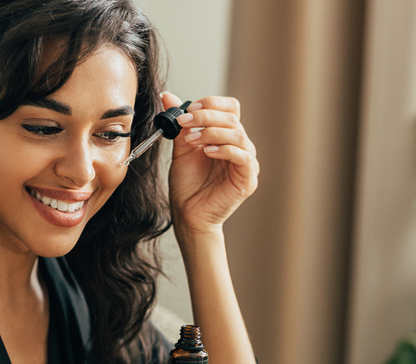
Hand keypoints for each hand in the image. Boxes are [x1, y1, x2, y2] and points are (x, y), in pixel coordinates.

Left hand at [162, 92, 258, 234]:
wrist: (188, 214)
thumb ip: (179, 123)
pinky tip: (207, 152)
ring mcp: (246, 163)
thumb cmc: (187, 184)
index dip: (211, 104)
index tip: (188, 109)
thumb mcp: (181, 148)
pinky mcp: (248, 179)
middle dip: (206, 117)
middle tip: (185, 122)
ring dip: (212, 132)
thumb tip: (167, 96)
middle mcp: (240, 146)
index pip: (230, 108)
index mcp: (226, 136)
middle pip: (232, 118)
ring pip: (238, 134)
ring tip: (192, 141)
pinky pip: (243, 156)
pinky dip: (224, 149)